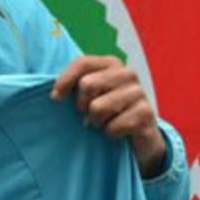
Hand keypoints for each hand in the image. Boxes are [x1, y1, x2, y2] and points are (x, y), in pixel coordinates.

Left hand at [50, 55, 166, 176]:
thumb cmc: (109, 112)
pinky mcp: (146, 113)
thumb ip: (76, 85)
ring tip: (104, 123)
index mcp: (112, 64)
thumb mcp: (92, 95)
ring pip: (98, 108)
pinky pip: (113, 126)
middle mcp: (127, 73)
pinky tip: (118, 132)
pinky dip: (110, 134)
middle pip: (87, 85)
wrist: (140, 136)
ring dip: (96, 122)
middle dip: (82, 106)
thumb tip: (54, 94)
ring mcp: (139, 92)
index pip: (82, 63)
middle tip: (89, 115)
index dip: (64, 80)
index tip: (55, 98)